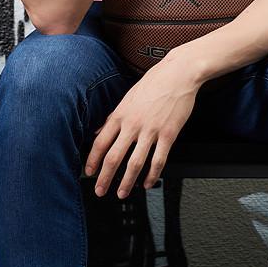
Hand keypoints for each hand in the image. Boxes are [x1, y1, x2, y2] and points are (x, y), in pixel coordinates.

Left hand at [84, 52, 199, 198]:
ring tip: (122, 193)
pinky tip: (148, 183)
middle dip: (104, 178)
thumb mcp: (128, 97)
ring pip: (135, 163)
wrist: (178, 73)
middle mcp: (133, 124)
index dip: (92, 160)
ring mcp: (151, 130)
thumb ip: (114, 116)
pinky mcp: (169, 134)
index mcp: (121, 114)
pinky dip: (152, 175)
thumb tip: (100, 130)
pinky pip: (158, 160)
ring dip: (126, 182)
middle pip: (114, 157)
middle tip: (100, 190)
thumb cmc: (155, 82)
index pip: (100, 142)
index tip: (89, 172)